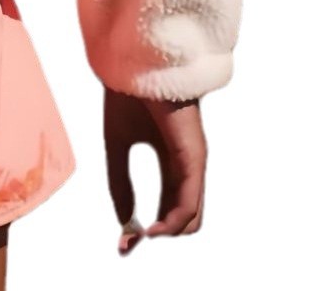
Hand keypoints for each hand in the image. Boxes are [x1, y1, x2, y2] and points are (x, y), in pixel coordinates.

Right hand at [103, 88, 206, 253]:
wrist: (135, 65)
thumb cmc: (128, 97)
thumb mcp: (116, 145)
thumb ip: (120, 181)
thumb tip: (125, 220)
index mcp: (172, 162)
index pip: (170, 207)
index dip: (146, 228)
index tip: (124, 244)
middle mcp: (187, 168)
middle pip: (184, 219)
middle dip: (158, 236)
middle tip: (129, 245)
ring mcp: (193, 165)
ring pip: (191, 218)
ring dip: (167, 233)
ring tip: (141, 236)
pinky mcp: (194, 159)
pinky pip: (189, 203)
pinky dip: (173, 222)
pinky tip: (153, 227)